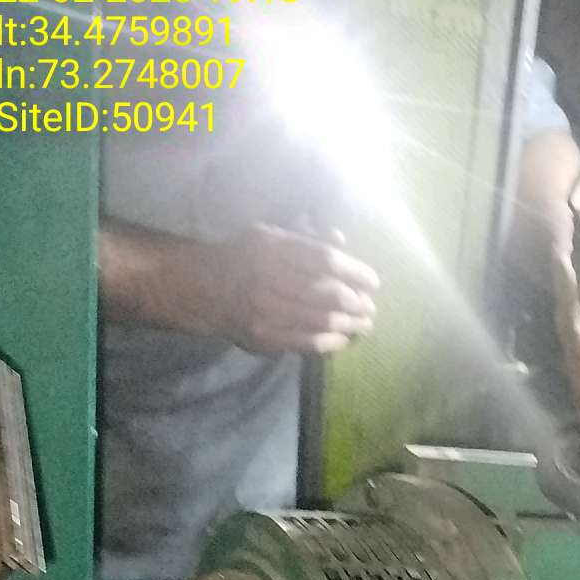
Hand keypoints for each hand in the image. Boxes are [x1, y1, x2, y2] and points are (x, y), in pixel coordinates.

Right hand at [211, 224, 379, 355]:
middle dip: (357, 302)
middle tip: (370, 306)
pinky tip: (344, 339)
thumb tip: (340, 240)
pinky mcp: (266, 338)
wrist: (206, 289)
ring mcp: (266, 312)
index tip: (373, 282)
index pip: (325, 260)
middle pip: (329, 294)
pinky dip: (333, 342)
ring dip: (351, 325)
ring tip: (365, 325)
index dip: (356, 272)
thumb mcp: (272, 236)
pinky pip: (310, 343)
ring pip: (322, 321)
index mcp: (273, 248)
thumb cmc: (248, 258)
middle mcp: (268, 279)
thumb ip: (307, 238)